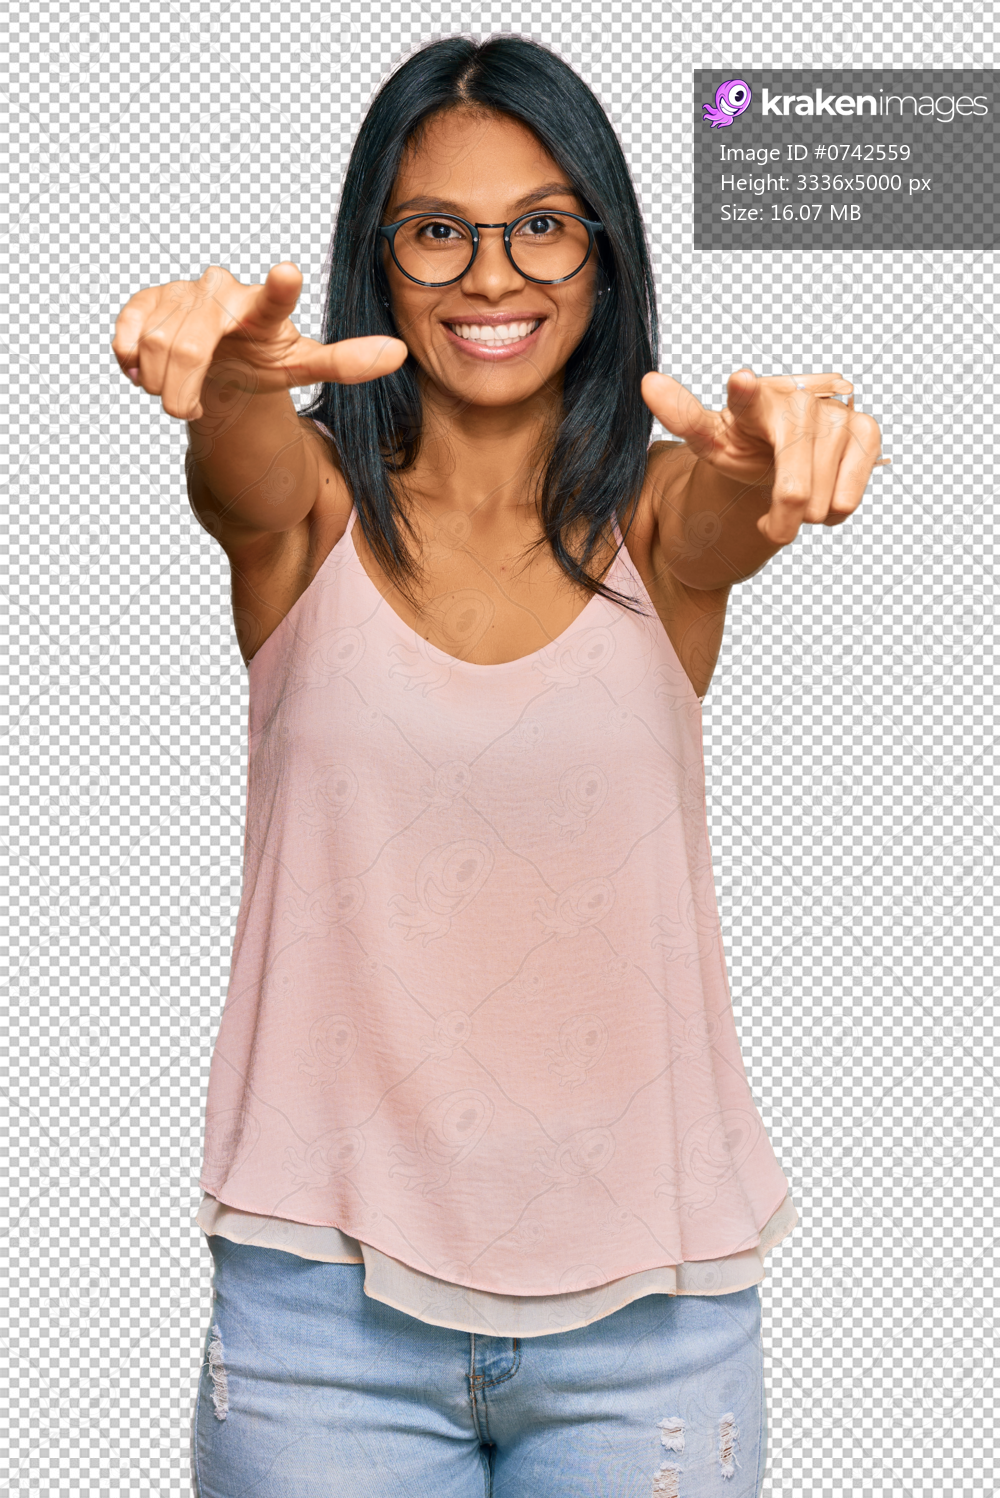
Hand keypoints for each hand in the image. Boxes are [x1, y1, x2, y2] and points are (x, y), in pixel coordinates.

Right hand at [111, 262, 408, 420]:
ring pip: (157, 348)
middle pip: (191, 348)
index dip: (280, 290)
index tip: (289, 272)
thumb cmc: (264, 359)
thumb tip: (400, 352)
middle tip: (186, 409)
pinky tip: (146, 370)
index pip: (274, 300)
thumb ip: (346, 362)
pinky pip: (128, 337)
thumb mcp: (302, 365)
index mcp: (263, 310)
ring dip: (162, 384)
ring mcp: (181, 292)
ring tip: (180, 390)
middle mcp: (222, 292)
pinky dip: (132, 364)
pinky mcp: (145, 300)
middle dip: (182, 389)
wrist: (222, 361)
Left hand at [641, 368, 885, 544]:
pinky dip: (833, 511)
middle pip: (793, 492)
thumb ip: (683, 416)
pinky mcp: (866, 431)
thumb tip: (648, 382)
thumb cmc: (744, 443)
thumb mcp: (710, 439)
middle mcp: (798, 400)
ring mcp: (836, 414)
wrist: (784, 447)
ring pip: (821, 504)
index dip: (744, 393)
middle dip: (780, 521)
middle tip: (772, 519)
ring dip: (806, 515)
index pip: (746, 397)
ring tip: (796, 492)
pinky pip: (847, 501)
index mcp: (751, 401)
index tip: (739, 381)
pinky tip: (823, 490)